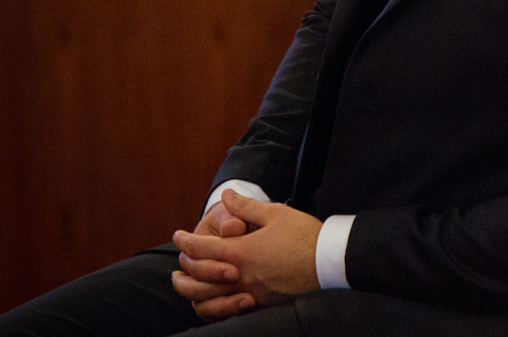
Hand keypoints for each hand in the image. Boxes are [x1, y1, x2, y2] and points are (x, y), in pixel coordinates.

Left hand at [172, 189, 321, 316]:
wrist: (329, 264)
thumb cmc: (305, 236)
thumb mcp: (276, 214)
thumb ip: (247, 206)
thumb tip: (227, 195)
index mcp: (240, 252)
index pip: (201, 248)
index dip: (185, 241)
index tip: (178, 236)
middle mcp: (239, 276)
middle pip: (197, 277)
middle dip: (184, 266)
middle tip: (180, 258)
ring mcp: (248, 294)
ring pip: (206, 299)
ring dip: (190, 291)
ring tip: (184, 284)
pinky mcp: (259, 306)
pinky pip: (225, 311)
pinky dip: (211, 306)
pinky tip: (210, 300)